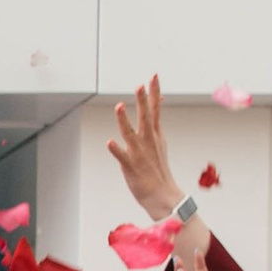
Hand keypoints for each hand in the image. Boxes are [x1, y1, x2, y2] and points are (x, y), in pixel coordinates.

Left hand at [108, 74, 183, 223]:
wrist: (162, 194)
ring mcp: (139, 153)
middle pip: (145, 116)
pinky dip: (116, 149)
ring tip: (119, 106)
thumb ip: (155, 123)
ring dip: (124, 120)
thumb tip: (157, 105)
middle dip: (143, 100)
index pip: (155, 109)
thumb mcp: (159, 142)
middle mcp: (147, 141)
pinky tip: (110, 142)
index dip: (154, 92)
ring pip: (130, 133)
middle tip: (140, 85)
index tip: (153, 76)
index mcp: (154, 134)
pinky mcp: (130, 166)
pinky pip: (122, 156)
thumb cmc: (158, 169)